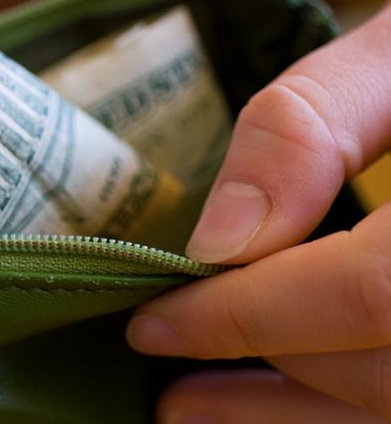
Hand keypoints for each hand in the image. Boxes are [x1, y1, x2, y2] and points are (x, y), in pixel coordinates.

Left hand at [126, 4, 390, 421]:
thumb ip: (311, 124)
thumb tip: (217, 238)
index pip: (371, 290)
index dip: (249, 315)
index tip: (152, 324)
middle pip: (387, 368)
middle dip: (263, 360)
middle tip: (165, 361)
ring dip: (293, 412)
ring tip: (193, 407)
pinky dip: (341, 404)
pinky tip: (277, 403)